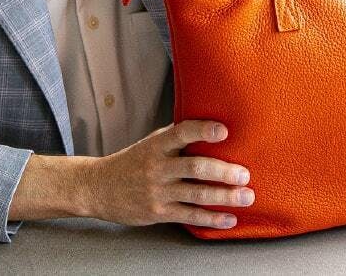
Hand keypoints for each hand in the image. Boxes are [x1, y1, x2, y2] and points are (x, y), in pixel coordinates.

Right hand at [85, 120, 253, 228]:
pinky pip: (189, 216)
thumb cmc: (132, 162)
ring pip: (196, 194)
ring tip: (247, 197)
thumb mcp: (150, 143)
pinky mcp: (158, 212)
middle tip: (244, 174)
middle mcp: (158, 167)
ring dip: (225, 196)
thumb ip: (176, 137)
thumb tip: (211, 126)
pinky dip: (211, 219)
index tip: (223, 131)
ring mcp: (158, 191)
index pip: (181, 133)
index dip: (202, 131)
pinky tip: (229, 219)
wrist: (98, 188)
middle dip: (223, 171)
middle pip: (194, 167)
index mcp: (157, 146)